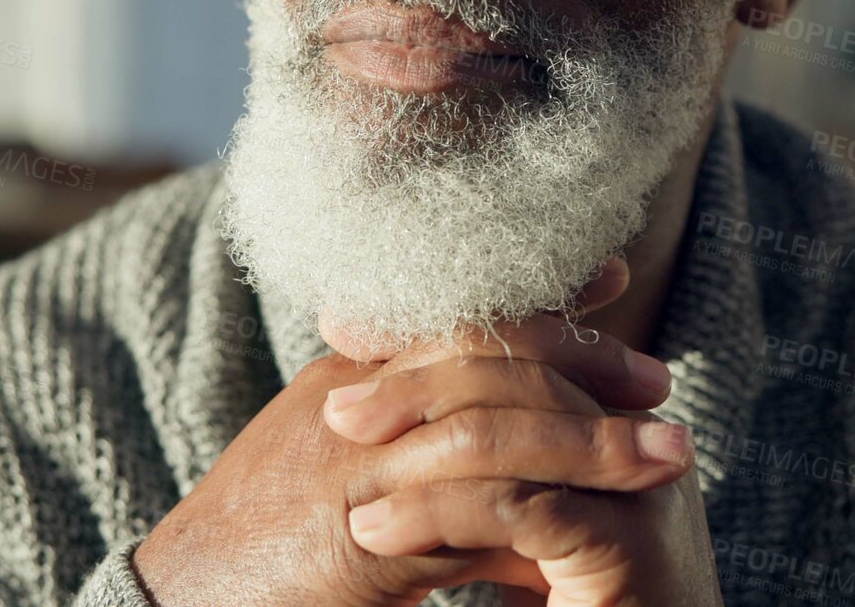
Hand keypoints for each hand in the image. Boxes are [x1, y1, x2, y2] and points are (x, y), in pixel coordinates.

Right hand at [131, 260, 680, 606]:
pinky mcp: (361, 534)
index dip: (541, 296)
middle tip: (658, 380)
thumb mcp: (352, 479)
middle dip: (585, 363)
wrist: (185, 597)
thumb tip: (517, 486)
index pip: (460, 312)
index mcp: (351, 374)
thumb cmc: (266, 544)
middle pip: (490, 356)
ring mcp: (358, 463)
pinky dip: (539, 522)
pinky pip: (468, 516)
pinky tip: (597, 528)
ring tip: (669, 458)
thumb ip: (426, 461)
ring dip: (593, 444)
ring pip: (497, 431)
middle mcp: (356, 402)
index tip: (614, 279)